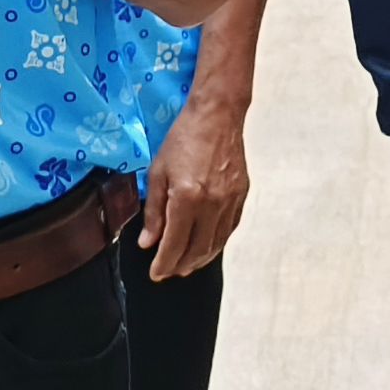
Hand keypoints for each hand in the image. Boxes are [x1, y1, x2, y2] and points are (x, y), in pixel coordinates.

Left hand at [137, 92, 250, 280]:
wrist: (217, 115)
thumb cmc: (183, 139)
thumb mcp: (158, 172)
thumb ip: (154, 211)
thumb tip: (148, 242)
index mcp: (187, 198)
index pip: (175, 244)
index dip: (163, 264)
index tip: (155, 274)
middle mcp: (211, 205)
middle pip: (197, 250)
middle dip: (180, 266)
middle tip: (168, 271)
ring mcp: (230, 201)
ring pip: (216, 244)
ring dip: (199, 260)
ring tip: (185, 265)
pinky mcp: (242, 196)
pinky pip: (229, 229)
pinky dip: (216, 243)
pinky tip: (206, 245)